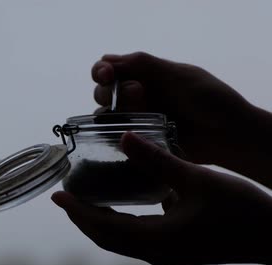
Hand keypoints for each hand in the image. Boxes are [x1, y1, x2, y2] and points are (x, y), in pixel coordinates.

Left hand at [52, 132, 271, 264]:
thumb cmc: (240, 209)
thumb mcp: (196, 179)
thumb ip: (157, 159)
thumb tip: (125, 135)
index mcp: (155, 239)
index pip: (103, 226)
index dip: (78, 210)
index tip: (58, 195)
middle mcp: (155, 253)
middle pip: (105, 238)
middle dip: (82, 217)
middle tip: (64, 196)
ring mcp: (164, 255)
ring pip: (119, 241)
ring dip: (98, 222)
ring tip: (82, 200)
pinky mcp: (174, 252)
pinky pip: (134, 240)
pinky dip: (117, 225)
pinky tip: (118, 206)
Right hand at [91, 52, 271, 187]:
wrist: (228, 134)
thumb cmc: (210, 100)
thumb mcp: (179, 75)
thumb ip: (145, 64)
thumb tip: (107, 60)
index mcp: (145, 74)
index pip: (109, 67)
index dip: (101, 70)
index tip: (107, 74)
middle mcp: (136, 94)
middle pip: (102, 90)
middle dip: (112, 90)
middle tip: (138, 92)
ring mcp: (136, 118)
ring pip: (105, 113)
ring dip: (116, 110)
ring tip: (142, 112)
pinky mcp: (139, 139)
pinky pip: (115, 136)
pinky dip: (115, 132)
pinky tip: (128, 131)